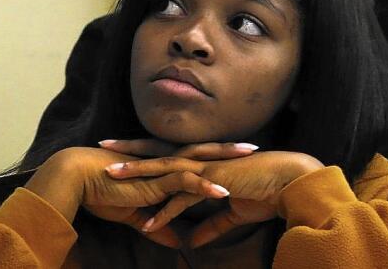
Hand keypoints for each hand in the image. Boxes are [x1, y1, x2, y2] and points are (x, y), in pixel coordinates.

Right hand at [22, 147, 229, 250]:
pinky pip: (183, 182)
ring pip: (198, 161)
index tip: (236, 155)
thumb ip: (159, 226)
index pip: (192, 157)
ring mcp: (159, 170)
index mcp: (157, 166)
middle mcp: (161, 163)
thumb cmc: (100, 192)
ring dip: (225, 161)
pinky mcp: (153, 180)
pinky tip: (222, 191)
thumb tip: (177, 242)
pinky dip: (204, 186)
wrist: (78, 179)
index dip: (214, 156)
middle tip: (254, 149)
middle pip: (201, 152)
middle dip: (228, 151)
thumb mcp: (136, 215)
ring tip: (249, 160)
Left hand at [104, 145, 322, 246]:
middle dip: (127, 151)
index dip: (140, 150)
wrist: (287, 183)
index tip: (116, 148)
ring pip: (161, 171)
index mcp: (199, 161)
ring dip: (136, 176)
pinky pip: (182, 199)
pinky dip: (165, 212)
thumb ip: (210, 226)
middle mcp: (196, 161)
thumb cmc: (262, 191)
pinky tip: (148, 224)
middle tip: (100, 146)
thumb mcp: (231, 213)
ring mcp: (202, 170)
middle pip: (154, 153)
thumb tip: (192, 241)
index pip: (162, 153)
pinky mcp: (212, 183)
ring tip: (110, 178)